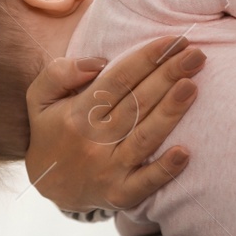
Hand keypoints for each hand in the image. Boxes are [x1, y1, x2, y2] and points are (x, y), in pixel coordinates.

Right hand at [24, 35, 204, 212]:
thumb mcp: (40, 98)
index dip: (146, 59)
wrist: (48, 186)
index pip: (118, 80)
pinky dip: (165, 170)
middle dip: (168, 75)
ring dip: (171, 112)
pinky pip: (146, 183)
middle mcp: (94, 141)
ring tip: (192, 86)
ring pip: (145, 137)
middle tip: (195, 55)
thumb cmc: (52, 132)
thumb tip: (97, 63)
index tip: (172, 41)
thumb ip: (59, 73)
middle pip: (137, 103)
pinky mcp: (121, 194)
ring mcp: (109, 169)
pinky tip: (184, 152)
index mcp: (78, 114)